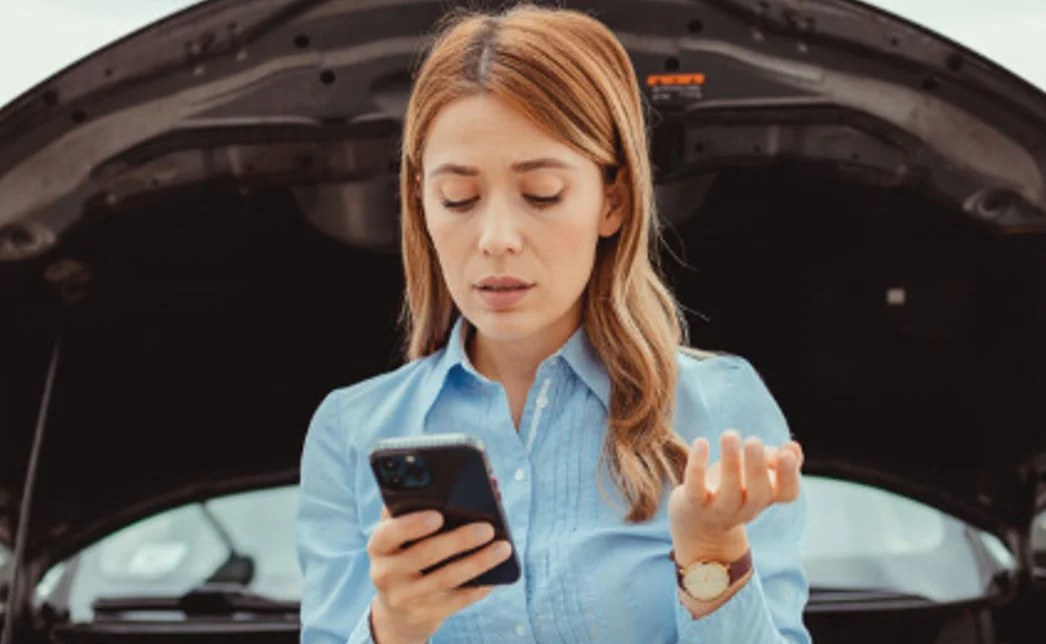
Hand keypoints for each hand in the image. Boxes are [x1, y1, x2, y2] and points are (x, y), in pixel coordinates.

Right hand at [366, 507, 513, 643]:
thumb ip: (411, 507)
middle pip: (425, 554)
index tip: (438, 515)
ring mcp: (406, 597)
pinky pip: (457, 601)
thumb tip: (449, 486)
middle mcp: (387, 573)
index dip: (412, 525)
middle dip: (459, 540)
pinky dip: (479, 586)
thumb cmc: (406, 553)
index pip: (389, 533)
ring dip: (479, 562)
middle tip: (487, 528)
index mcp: (378, 546)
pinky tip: (496, 574)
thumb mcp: (398, 534)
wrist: (398, 608)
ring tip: (503, 547)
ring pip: (447, 578)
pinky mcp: (426, 614)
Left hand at [668, 430, 802, 559]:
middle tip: (753, 441)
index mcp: (766, 498)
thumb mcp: (756, 473)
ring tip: (730, 435)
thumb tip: (792, 447)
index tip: (786, 454)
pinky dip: (697, 466)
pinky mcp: (694, 505)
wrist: (698, 523)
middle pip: (758, 494)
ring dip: (730, 463)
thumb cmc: (734, 487)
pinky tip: (701, 442)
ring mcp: (720, 510)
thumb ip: (775, 459)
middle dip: (757, 467)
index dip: (789, 475)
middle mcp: (746, 508)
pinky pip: (696, 489)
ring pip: (729, 492)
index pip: (788, 494)